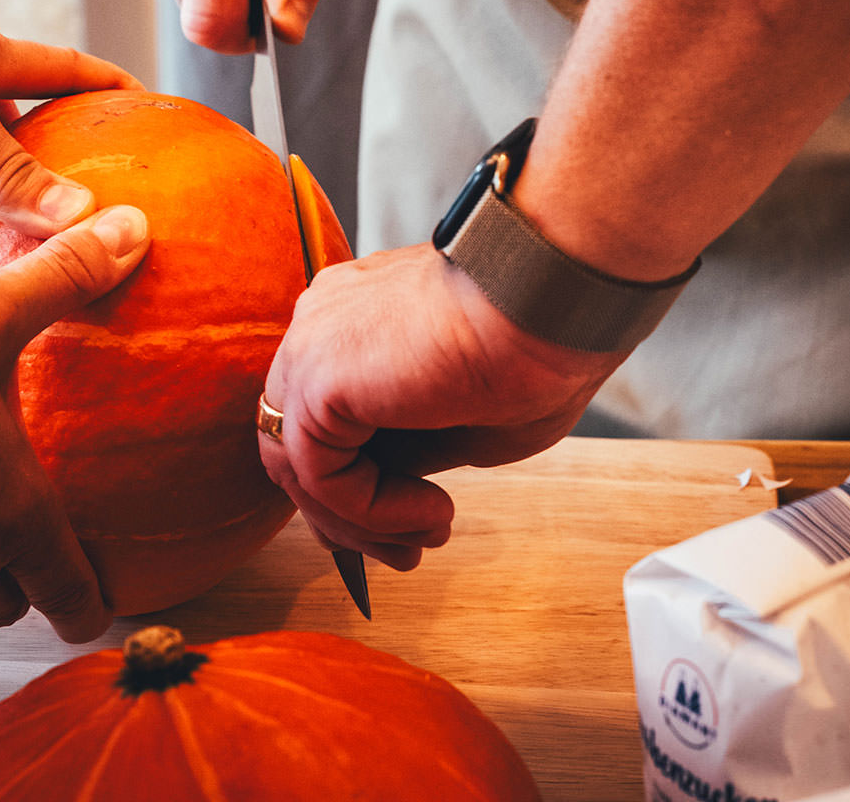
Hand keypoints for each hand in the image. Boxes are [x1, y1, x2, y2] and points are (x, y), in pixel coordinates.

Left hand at [257, 245, 621, 568]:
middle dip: (351, 513)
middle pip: (301, 444)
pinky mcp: (316, 379)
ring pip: (301, 464)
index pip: (324, 415)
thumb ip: (416, 442)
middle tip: (411, 550)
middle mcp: (323, 323)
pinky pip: (320, 475)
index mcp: (356, 315)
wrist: (548, 299)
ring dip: (362, 521)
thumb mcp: (467, 412)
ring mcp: (313, 346)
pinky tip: (433, 509)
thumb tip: (395, 487)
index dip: (355, 483)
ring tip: (427, 535)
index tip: (406, 524)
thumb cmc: (532, 341)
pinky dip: (371, 511)